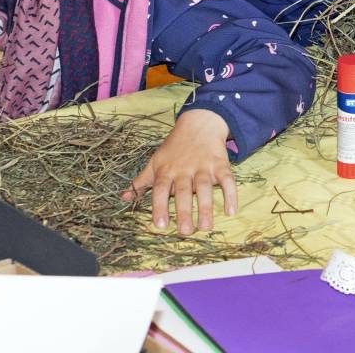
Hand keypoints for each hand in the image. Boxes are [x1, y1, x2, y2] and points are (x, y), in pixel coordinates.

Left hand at [124, 108, 236, 234]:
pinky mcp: (220, 164)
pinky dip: (231, 194)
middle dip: (184, 212)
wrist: (199, 123)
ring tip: (206, 227)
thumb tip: (123, 198)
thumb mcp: (155, 162)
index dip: (160, 207)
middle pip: (183, 191)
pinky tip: (232, 210)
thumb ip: (141, 182)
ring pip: (204, 187)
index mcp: (166, 170)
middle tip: (185, 232)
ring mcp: (203, 166)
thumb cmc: (174, 148)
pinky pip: (227, 180)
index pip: (160, 189)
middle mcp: (184, 169)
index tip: (160, 225)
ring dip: (205, 207)